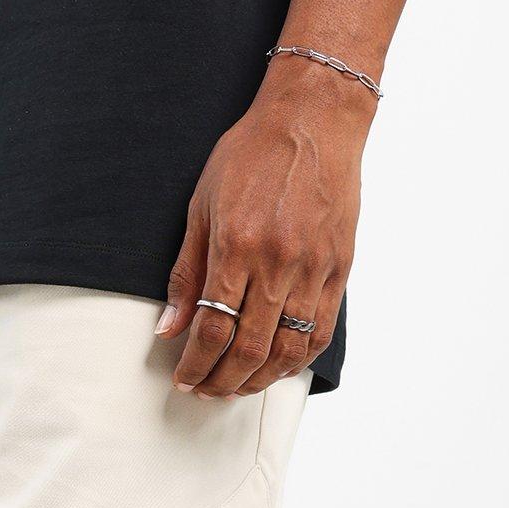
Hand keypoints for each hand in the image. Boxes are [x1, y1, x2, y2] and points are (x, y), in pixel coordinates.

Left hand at [160, 69, 372, 396]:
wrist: (315, 117)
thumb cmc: (252, 153)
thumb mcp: (201, 205)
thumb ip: (186, 273)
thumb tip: (169, 327)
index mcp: (238, 247)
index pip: (212, 329)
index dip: (194, 365)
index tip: (183, 377)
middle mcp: (278, 263)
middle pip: (248, 350)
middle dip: (221, 381)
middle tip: (205, 390)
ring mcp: (314, 268)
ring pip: (287, 350)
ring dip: (258, 380)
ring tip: (236, 386)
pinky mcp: (339, 268)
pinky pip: (320, 332)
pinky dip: (296, 361)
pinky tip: (276, 368)